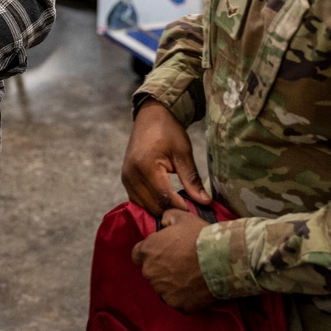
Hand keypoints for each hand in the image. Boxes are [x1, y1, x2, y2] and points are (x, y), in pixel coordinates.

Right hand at [121, 100, 209, 214]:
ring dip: (161, 210)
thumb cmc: (169, 131)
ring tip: (179, 207)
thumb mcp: (183, 153)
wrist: (151, 116)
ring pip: (144, 206)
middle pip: (152, 206)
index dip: (180, 208)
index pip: (163, 198)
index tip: (196, 213)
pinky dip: (152, 204)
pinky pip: (138, 200)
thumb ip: (192, 179)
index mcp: (145, 166)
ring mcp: (126, 178)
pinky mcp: (126, 180)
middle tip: (190, 213)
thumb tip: (205, 202)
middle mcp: (131, 175)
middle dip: (172, 211)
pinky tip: (166, 202)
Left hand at [131, 209, 215, 311]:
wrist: (221, 259)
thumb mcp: (181, 216)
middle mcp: (150, 272)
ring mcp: (162, 291)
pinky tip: (196, 288)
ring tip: (190, 276)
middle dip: (162, 268)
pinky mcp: (177, 305)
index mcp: (147, 250)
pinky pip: (177, 301)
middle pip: (151, 272)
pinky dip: (185, 296)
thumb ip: (167, 217)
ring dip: (172, 283)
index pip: (137, 255)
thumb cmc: (199, 236)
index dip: (149, 253)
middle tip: (181, 264)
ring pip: (163, 288)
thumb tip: (164, 222)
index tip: (161, 253)